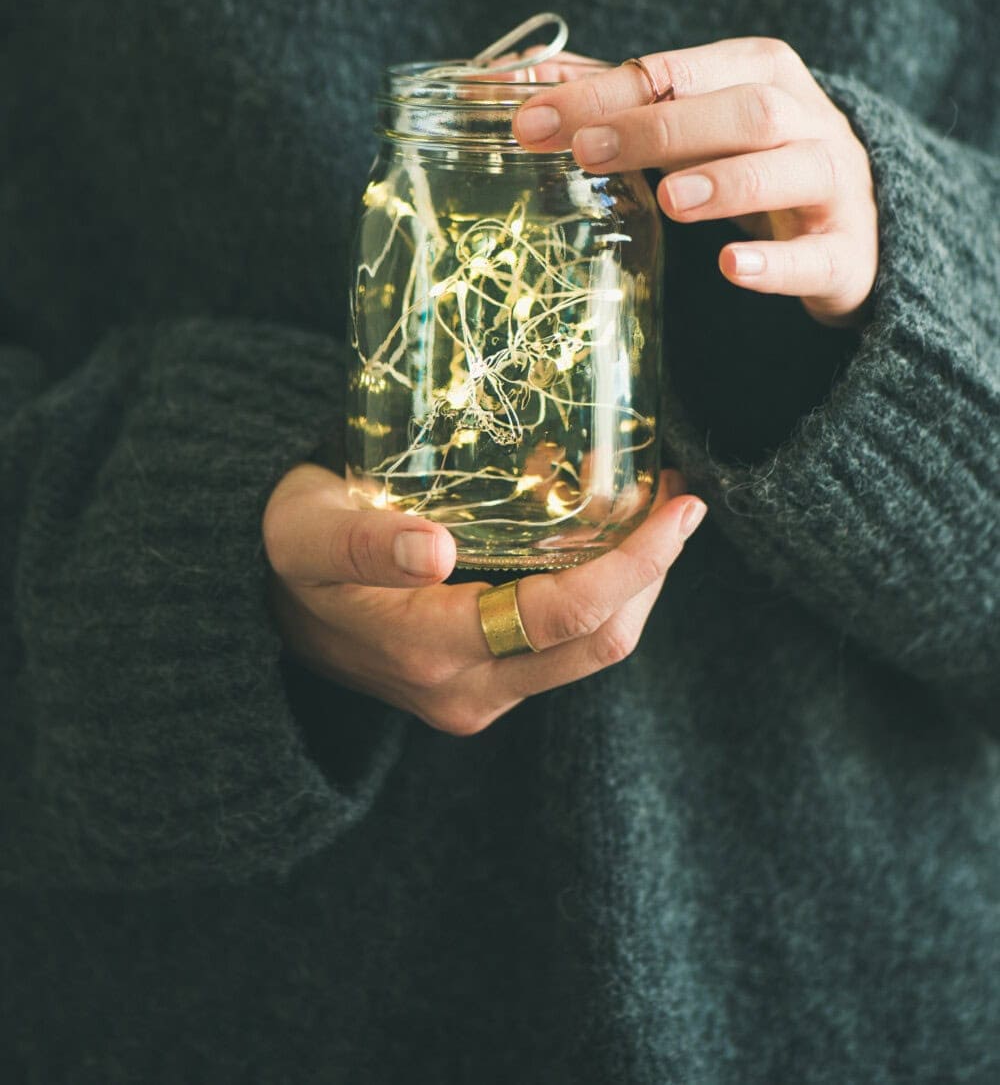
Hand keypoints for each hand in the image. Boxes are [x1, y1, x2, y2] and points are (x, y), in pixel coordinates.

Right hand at [263, 463, 705, 736]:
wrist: (256, 601)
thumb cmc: (283, 546)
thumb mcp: (305, 529)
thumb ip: (363, 543)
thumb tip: (434, 551)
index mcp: (429, 651)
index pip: (565, 617)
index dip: (636, 564)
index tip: (678, 506)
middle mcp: (465, 691)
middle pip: (600, 642)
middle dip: (652, 571)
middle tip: (676, 496)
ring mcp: (477, 696)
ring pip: (591, 651)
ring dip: (634, 584)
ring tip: (651, 508)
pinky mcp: (482, 685)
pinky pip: (564, 647)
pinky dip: (601, 594)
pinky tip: (605, 538)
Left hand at [512, 37, 877, 326]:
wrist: (862, 221)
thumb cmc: (758, 157)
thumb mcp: (698, 117)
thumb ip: (620, 97)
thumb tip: (522, 73)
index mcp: (759, 72)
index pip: (677, 73)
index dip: (604, 93)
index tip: (533, 119)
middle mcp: (805, 118)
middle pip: (741, 110)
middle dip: (660, 129)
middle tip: (587, 152)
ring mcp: (834, 184)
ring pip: (792, 166)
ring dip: (728, 181)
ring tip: (670, 201)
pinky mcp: (848, 251)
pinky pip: (818, 255)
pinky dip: (777, 262)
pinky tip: (732, 268)